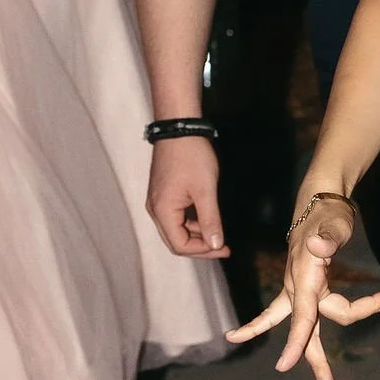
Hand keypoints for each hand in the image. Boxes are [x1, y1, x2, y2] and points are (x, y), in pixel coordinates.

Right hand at [147, 133, 229, 256]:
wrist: (179, 129)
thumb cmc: (191, 156)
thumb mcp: (205, 190)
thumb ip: (210, 220)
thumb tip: (216, 244)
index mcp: (162, 211)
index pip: (179, 245)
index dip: (203, 251)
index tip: (224, 247)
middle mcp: (155, 209)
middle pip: (175, 241)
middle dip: (200, 246)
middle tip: (223, 246)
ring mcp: (157, 201)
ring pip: (175, 230)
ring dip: (196, 234)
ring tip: (217, 232)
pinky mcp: (162, 194)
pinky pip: (175, 217)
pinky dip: (191, 222)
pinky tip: (206, 218)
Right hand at [227, 191, 379, 379]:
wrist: (318, 200)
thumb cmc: (328, 212)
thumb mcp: (333, 221)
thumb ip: (328, 235)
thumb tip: (320, 248)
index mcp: (306, 279)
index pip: (304, 317)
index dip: (295, 342)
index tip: (285, 366)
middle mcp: (299, 288)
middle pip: (309, 329)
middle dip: (315, 359)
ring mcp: (299, 289)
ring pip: (306, 327)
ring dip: (312, 354)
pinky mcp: (304, 286)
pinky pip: (290, 312)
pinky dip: (263, 324)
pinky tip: (236, 336)